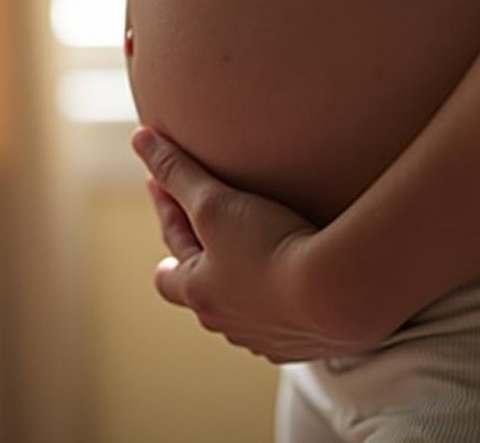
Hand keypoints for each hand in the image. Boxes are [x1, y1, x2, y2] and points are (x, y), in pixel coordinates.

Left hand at [130, 125, 374, 363]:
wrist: (338, 292)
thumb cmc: (268, 247)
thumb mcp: (215, 202)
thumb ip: (178, 171)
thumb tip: (140, 139)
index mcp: (200, 294)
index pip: (168, 272)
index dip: (168, 230)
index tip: (168, 194)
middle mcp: (229, 323)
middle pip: (205, 291)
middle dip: (204, 258)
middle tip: (209, 226)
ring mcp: (269, 337)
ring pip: (246, 308)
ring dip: (245, 281)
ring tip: (258, 250)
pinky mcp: (307, 340)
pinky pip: (286, 320)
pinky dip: (285, 298)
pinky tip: (301, 278)